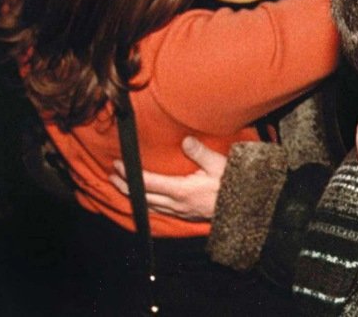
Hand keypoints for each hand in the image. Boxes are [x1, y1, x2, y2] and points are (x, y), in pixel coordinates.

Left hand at [109, 136, 226, 220]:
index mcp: (182, 190)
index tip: (118, 165)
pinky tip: (146, 201)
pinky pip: (159, 212)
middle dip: (126, 186)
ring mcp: (180, 212)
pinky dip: (146, 205)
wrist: (245, 208)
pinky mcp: (185, 216)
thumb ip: (201, 153)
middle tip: (113, 176)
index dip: (131, 174)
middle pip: (143, 197)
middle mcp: (176, 204)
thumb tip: (185, 140)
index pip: (148, 182)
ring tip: (124, 187)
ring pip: (149, 206)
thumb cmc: (234, 184)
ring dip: (133, 196)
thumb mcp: (220, 164)